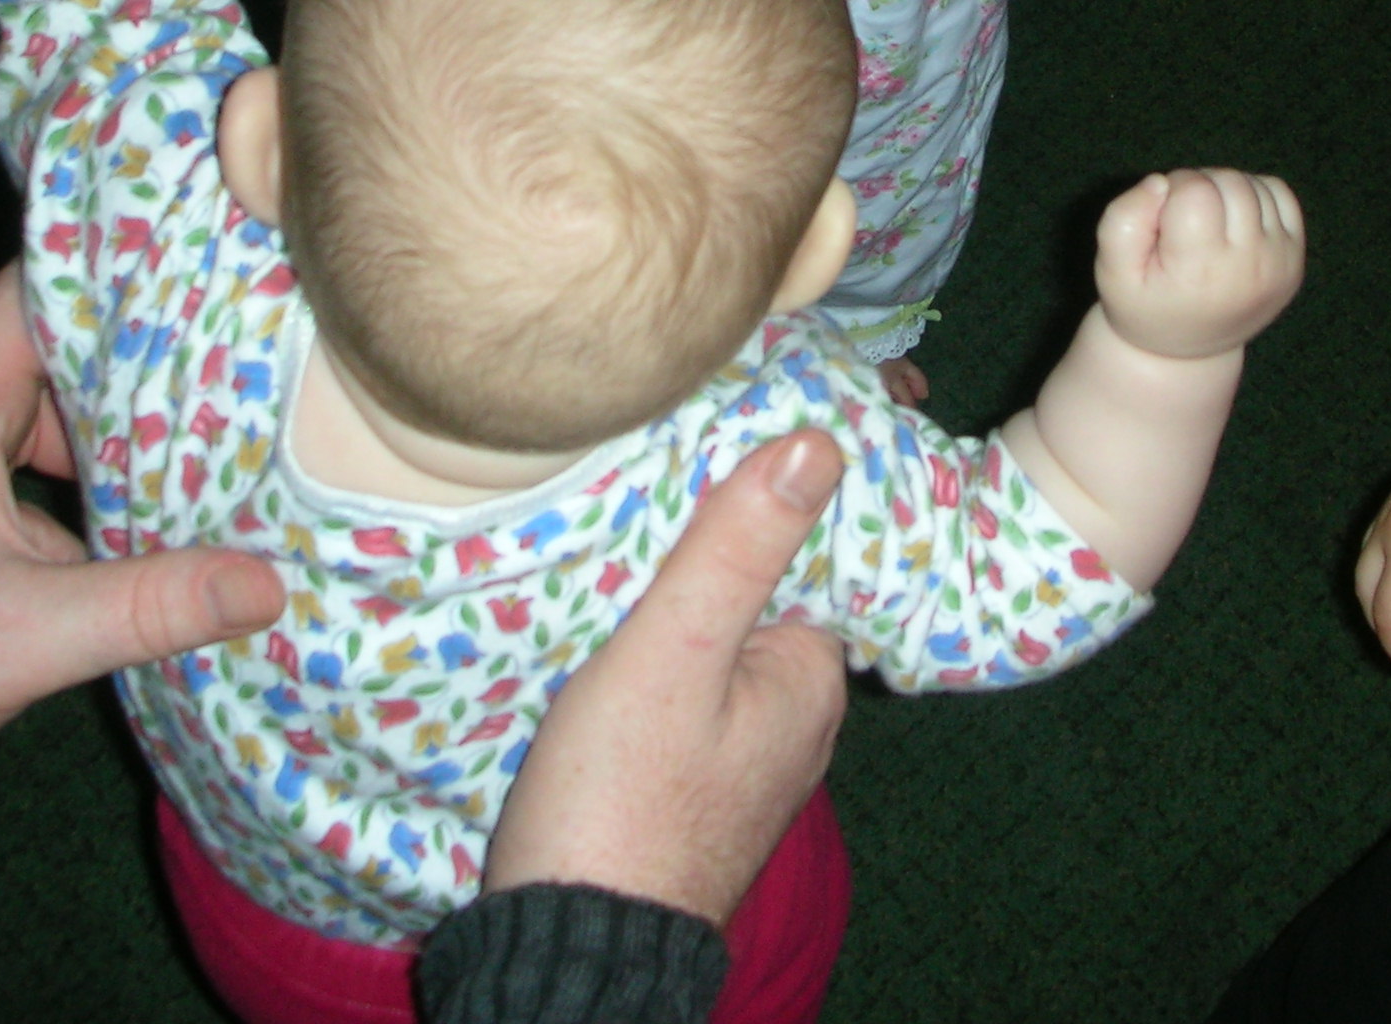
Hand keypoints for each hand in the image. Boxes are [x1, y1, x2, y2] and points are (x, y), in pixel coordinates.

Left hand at [0, 266, 285, 796]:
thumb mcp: (25, 636)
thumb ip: (151, 605)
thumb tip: (268, 585)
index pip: (32, 291)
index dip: (116, 268)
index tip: (204, 263)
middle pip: (49, 345)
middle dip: (141, 347)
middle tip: (240, 341)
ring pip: (41, 408)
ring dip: (116, 419)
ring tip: (219, 417)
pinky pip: (26, 460)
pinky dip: (88, 470)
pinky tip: (157, 500)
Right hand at [485, 431, 847, 924]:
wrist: (571, 948)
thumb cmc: (623, 798)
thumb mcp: (674, 651)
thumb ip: (738, 549)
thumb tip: (820, 442)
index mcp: (812, 678)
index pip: (804, 553)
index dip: (758, 498)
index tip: (710, 443)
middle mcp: (798, 722)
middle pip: (755, 599)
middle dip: (707, 553)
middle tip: (641, 490)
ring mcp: (745, 762)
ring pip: (715, 650)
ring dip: (671, 610)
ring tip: (614, 549)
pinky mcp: (690, 789)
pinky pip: (684, 698)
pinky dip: (652, 664)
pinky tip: (606, 639)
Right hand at [1093, 168, 1305, 358]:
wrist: (1189, 350)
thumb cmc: (1144, 303)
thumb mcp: (1111, 271)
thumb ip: (1123, 219)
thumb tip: (1161, 182)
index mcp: (1202, 271)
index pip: (1195, 189)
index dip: (1171, 190)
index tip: (1161, 220)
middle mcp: (1251, 267)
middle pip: (1227, 182)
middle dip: (1197, 186)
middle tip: (1180, 221)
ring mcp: (1280, 263)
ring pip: (1253, 184)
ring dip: (1223, 189)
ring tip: (1205, 222)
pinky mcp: (1295, 259)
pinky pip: (1279, 193)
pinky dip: (1253, 192)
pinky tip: (1231, 219)